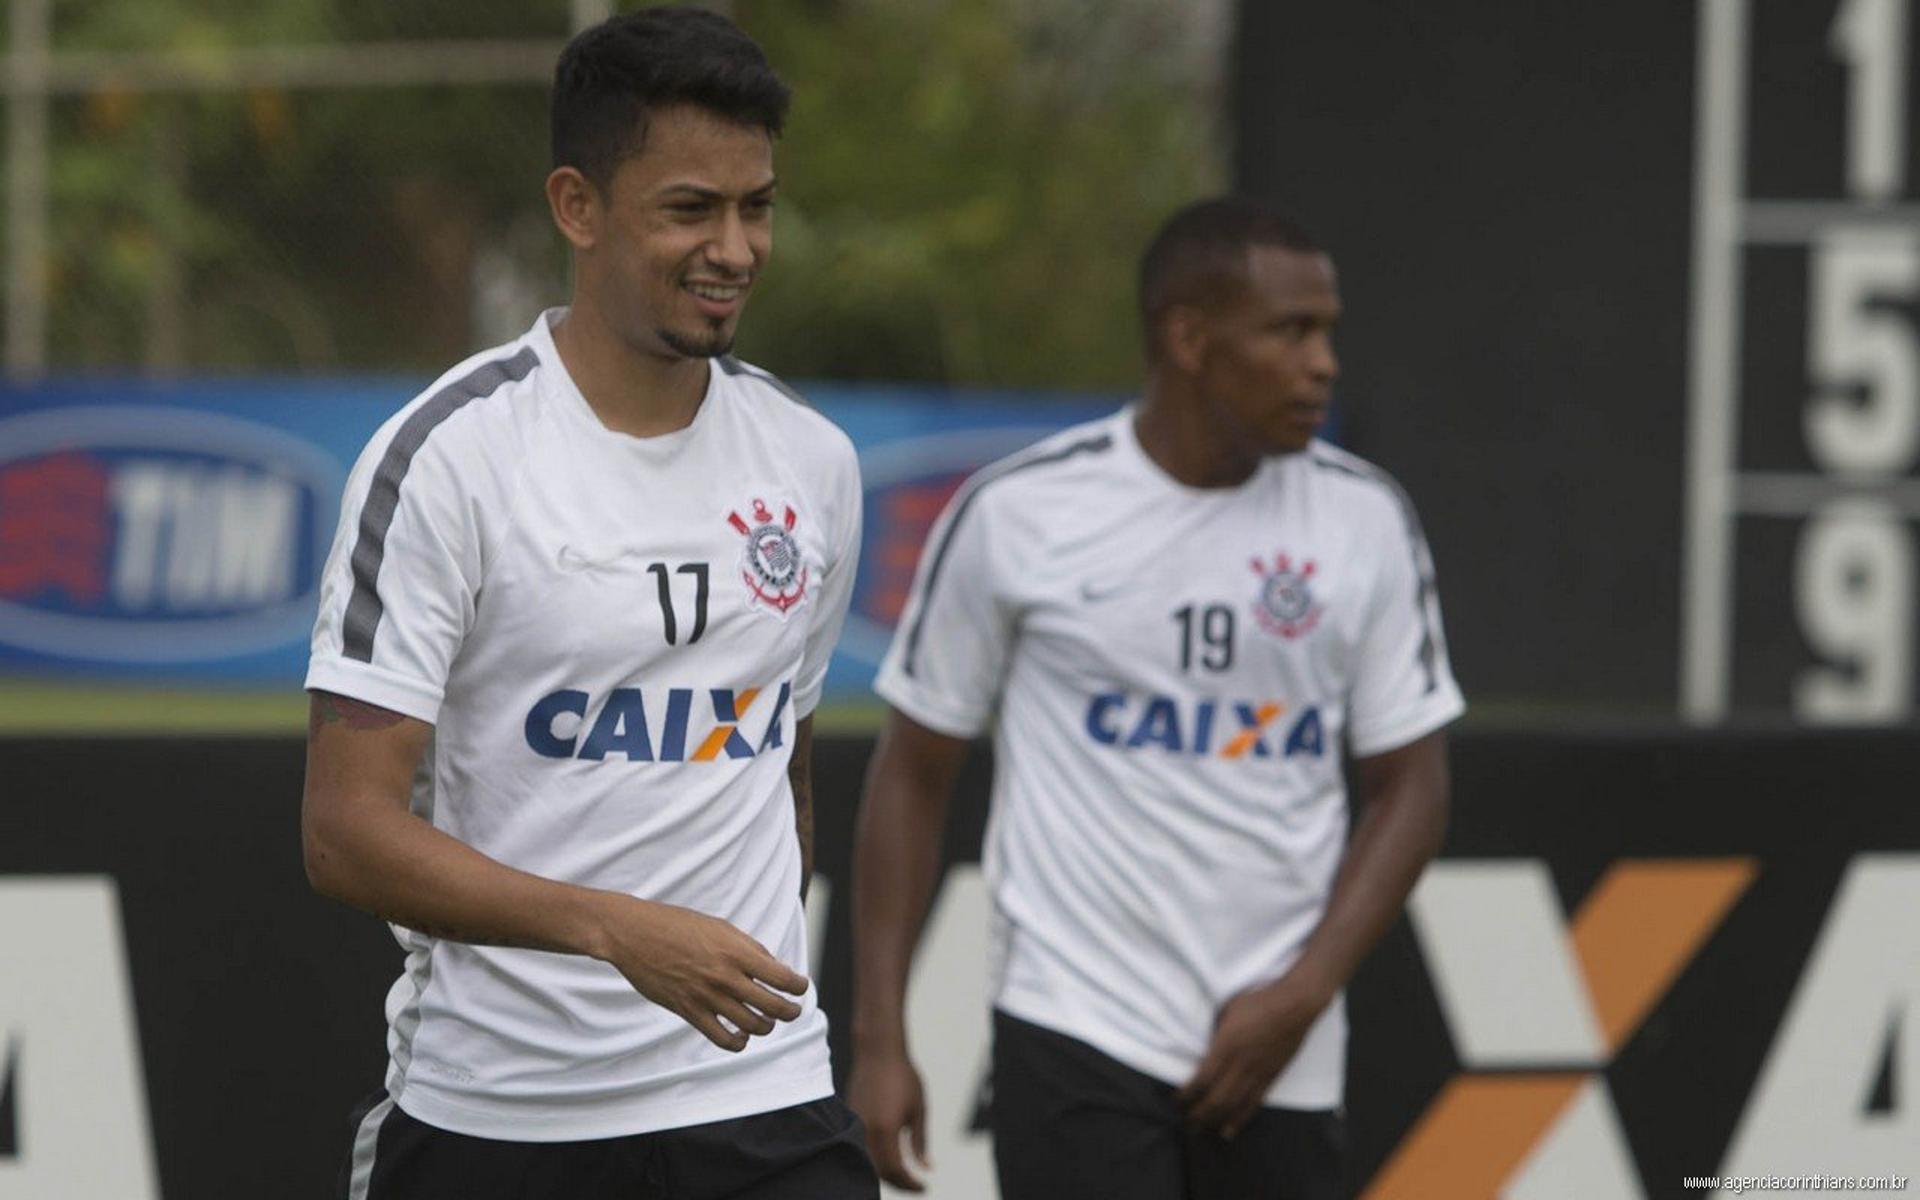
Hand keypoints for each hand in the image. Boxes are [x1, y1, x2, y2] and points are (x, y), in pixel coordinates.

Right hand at [596, 896, 807, 1051]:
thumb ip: (750, 948)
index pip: (782, 978)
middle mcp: (724, 977)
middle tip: (792, 1010)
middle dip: (790, 1012)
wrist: (634, 934)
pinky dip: (738, 1043)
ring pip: (752, 1026)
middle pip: (773, 1006)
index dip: (799, 986)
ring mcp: (706, 997)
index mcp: (736, 951)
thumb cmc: (678, 925)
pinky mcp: (688, 1012)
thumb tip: (776, 970)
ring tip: (767, 1021)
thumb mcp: (720, 927)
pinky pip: (722, 1038)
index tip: (800, 987)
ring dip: (766, 1027)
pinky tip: (741, 1036)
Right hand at [846, 1048, 930, 1190]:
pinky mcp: (850, 1119)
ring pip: (868, 1163)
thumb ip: (920, 1142)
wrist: (878, 1052)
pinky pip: (861, 1149)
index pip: (896, 1171)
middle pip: (880, 1172)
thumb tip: (926, 1168)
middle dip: (899, 1183)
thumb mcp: (918, 1110)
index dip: (910, 1184)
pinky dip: (874, 1160)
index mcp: (886, 1131)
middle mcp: (867, 1132)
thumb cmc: (903, 1077)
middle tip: (915, 1185)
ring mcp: (855, 1126)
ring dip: (885, 1174)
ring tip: (904, 1174)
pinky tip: (888, 1157)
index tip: (924, 1187)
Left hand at [1174, 973, 1327, 1138]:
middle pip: (1215, 1099)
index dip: (1187, 1095)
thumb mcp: (1227, 1011)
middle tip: (1185, 1122)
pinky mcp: (1272, 1077)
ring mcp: (1258, 1073)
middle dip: (1197, 1114)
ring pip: (1233, 1106)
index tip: (1175, 1101)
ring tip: (1201, 1130)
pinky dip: (1239, 1119)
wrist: (1295, 1004)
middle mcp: (1241, 1064)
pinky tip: (1228, 1131)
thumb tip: (1205, 1049)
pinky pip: (1253, 1104)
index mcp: (1227, 1046)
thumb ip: (1216, 1034)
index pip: (1202, 1080)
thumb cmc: (1258, 1001)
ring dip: (1215, 1121)